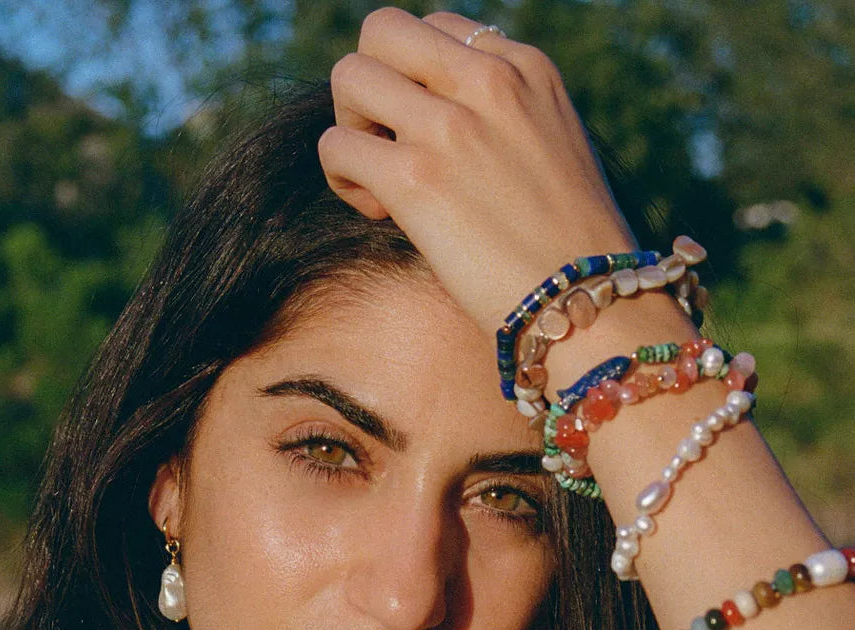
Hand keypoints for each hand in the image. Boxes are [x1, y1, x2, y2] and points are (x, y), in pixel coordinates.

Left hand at [318, 7, 637, 336]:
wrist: (588, 303)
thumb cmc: (571, 249)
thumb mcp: (554, 149)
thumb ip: (507, 118)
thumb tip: (448, 126)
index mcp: (526, 69)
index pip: (438, 31)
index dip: (418, 81)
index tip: (434, 137)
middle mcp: (488, 82)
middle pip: (382, 33)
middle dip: (370, 88)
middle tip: (388, 147)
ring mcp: (450, 126)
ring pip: (349, 76)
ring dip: (349, 128)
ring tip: (379, 181)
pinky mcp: (416, 179)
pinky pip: (336, 146)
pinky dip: (342, 178)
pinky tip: (380, 213)